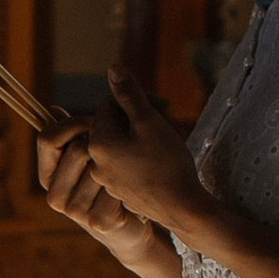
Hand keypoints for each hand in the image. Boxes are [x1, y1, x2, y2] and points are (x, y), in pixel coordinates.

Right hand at [34, 126, 150, 263]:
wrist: (127, 228)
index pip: (47, 138)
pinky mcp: (99, 221)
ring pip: (100, 166)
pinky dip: (130, 182)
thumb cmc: (105, 185)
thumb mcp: (84, 160)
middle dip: (103, 142)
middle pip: (78, 149)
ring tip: (127, 168)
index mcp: (47, 177)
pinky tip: (133, 187)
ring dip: (119, 162)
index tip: (94, 122)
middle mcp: (55, 196)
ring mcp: (75, 212)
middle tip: (119, 144)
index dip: (73, 124)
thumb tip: (52, 110)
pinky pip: (117, 184)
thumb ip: (68, 136)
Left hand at [77, 70, 203, 235]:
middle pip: (113, 125)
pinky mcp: (120, 191)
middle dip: (137, 117)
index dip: (136, 100)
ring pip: (120, 144)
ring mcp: (107, 179)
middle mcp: (96, 162)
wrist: (182, 208)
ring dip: (140, 135)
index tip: (161, 106)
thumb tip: (113, 69)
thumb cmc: (168, 163)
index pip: (109, 105)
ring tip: (165, 139)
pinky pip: (126, 164)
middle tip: (165, 118)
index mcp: (99, 142)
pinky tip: (161, 159)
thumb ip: (129, 95)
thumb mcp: (150, 122)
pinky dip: (140, 156)